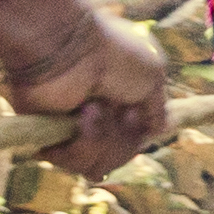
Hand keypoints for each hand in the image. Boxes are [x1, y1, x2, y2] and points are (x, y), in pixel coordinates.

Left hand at [0, 0, 170, 179]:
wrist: (67, 49)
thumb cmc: (114, 54)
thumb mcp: (153, 76)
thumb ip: (158, 109)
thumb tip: (161, 130)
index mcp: (121, 100)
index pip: (137, 138)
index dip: (139, 133)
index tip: (135, 112)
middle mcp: (99, 116)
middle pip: (122, 154)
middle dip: (123, 137)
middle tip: (118, 109)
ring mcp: (74, 128)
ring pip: (101, 163)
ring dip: (102, 138)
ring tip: (91, 109)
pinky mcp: (52, 138)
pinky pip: (76, 163)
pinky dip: (82, 143)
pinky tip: (80, 117)